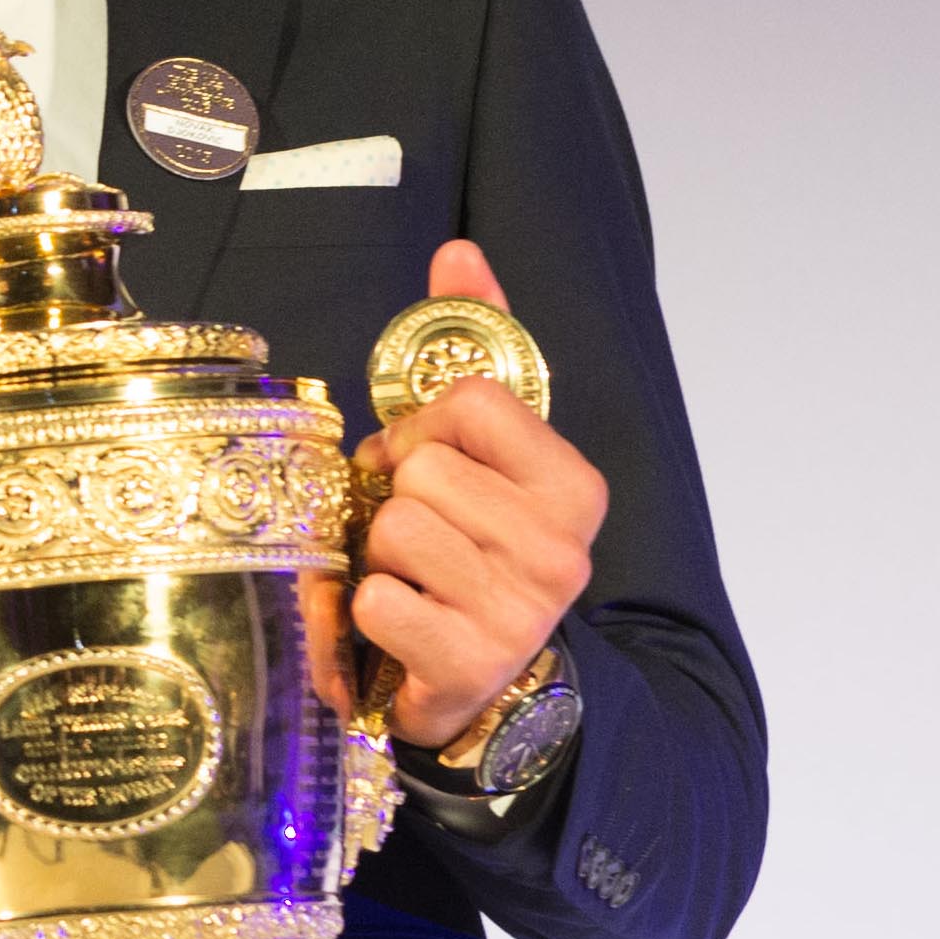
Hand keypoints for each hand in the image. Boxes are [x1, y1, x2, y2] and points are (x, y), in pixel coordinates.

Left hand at [352, 243, 607, 748]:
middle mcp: (562, 548)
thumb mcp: (487, 451)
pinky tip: (401, 624)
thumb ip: (475, 348)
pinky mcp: (466, 662)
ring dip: (379, 553)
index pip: (470, 402)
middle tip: (417, 530)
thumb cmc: (475, 550)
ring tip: (411, 576)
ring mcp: (518, 610)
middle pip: (421, 467)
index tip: (433, 463)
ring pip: (393, 527)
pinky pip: (372, 598)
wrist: (493, 687)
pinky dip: (364, 611)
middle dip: (396, 494)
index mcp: (575, 486)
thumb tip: (459, 252)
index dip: (427, 429)